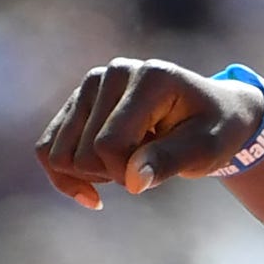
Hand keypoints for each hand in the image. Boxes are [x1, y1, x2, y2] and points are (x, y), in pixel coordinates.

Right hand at [34, 58, 263, 208]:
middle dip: (114, 174)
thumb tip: (133, 182)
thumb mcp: (208, 149)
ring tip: (132, 160)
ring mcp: (91, 84)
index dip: (128, 173)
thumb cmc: (216, 130)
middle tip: (150, 162)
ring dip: (93, 174)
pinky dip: (66, 176)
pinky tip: (93, 191)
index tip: (158, 172)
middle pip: (83, 153)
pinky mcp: (78, 101)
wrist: (215, 113)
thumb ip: (172, 161)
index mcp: (151, 78)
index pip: (110, 144)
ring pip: (59, 154)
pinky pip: (48, 149)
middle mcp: (113, 73)